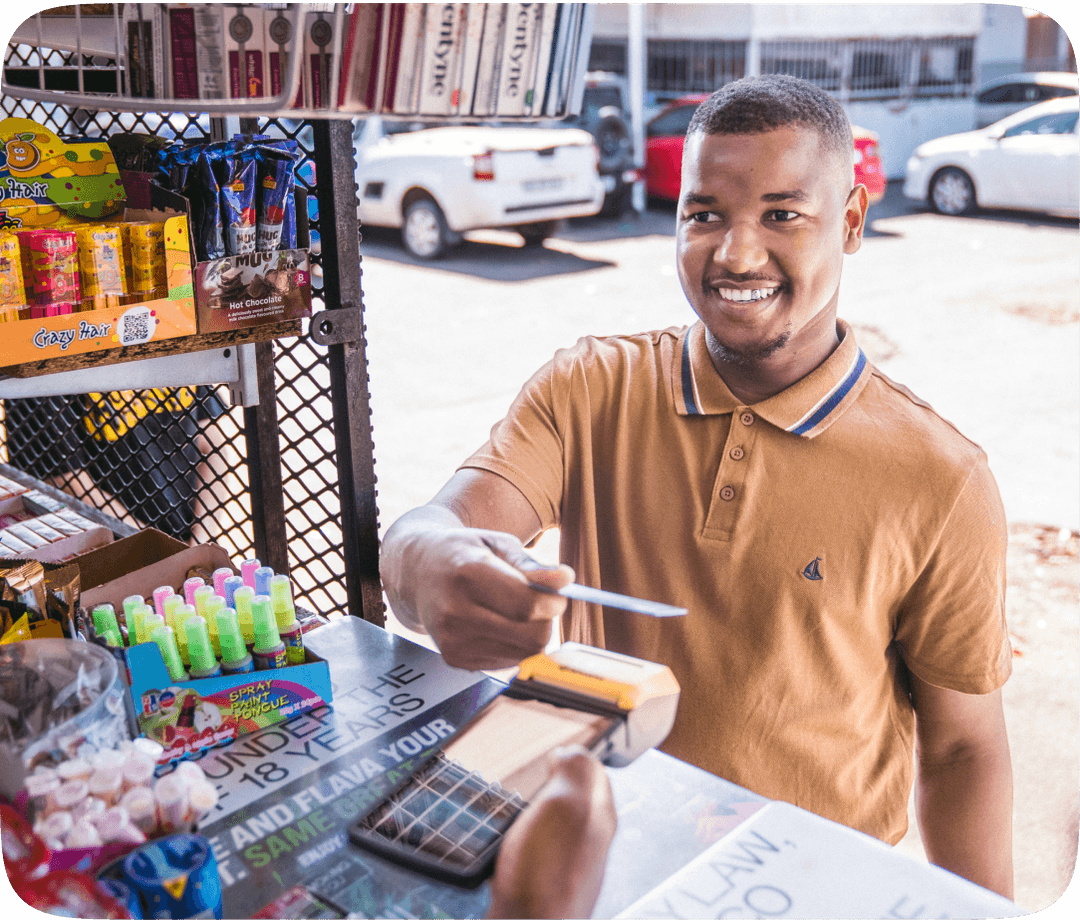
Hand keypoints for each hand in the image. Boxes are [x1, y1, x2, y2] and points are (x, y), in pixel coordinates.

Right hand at [410, 526, 574, 670]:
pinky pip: (507, 662)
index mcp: (468, 574)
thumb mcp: (497, 544)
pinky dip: (514, 645)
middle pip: (530, 636)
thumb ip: (531, 564)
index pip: (527, 605)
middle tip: (542, 602)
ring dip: (533, 634)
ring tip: (517, 611)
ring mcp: (452, 640)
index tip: (560, 591)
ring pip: (523, 654)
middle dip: (547, 620)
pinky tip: (498, 624)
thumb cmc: (464, 553)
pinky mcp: (454, 659)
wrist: (417, 572)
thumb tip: (566, 579)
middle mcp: (455, 611)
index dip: (554, 601)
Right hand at [487, 747, 616, 919]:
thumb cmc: (547, 878)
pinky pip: (538, 847)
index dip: (575, 754)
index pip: (596, 772)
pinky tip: (510, 839)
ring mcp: (568, 864)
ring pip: (557, 822)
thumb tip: (572, 751)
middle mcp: (588, 840)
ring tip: (521, 800)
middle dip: (557, 780)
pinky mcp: (545, 883)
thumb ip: (574, 773)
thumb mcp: (564, 807)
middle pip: (577, 797)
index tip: (553, 747)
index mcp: (599, 816)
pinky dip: (525, 835)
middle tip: (537, 769)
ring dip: (538, 807)